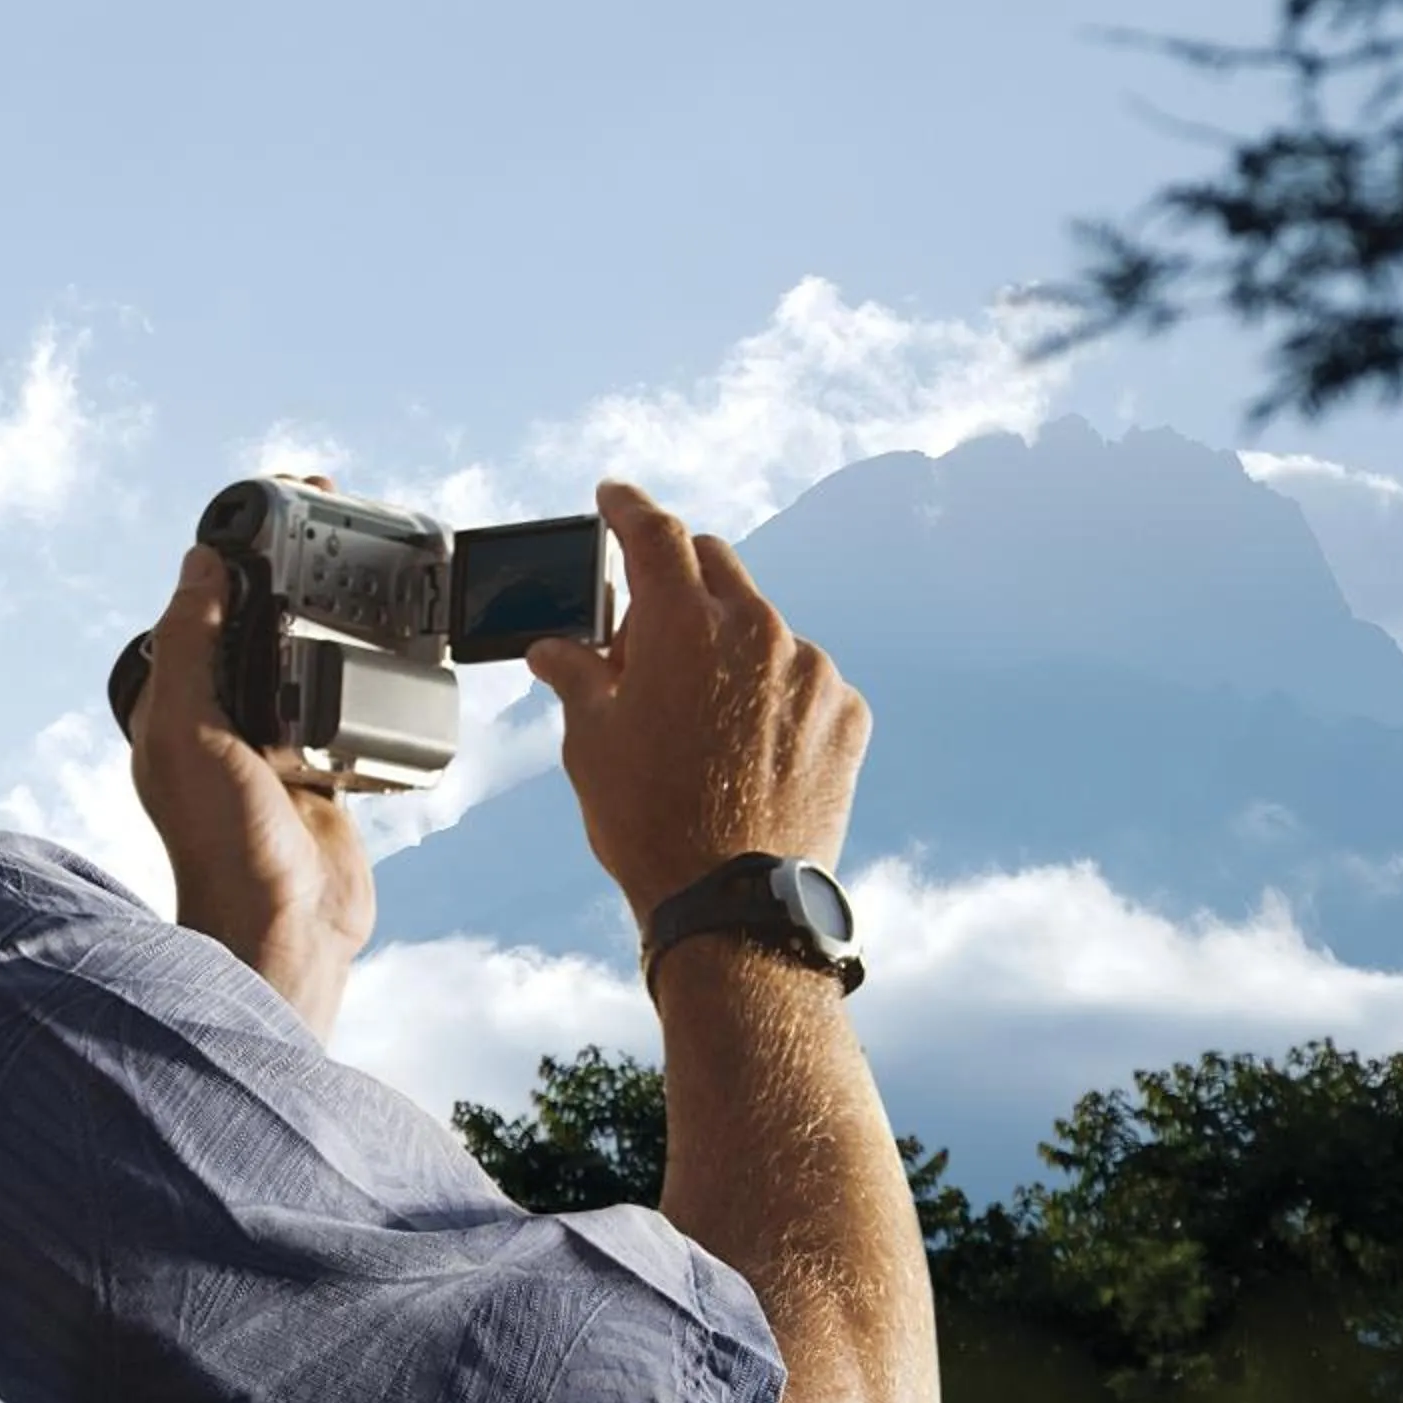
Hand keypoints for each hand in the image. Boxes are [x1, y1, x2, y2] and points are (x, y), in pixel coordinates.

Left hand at [128, 484, 373, 1039]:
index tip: (282, 501)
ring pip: (313, 654)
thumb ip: (190, 645)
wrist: (286, 933)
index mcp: (181, 699)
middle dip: (299, 564)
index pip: (207, 597)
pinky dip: (375, 675)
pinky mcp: (329, 771)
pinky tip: (401, 650)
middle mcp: (226, 715)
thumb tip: (201, 561)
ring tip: (379, 570)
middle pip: (266, 615)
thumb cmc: (223, 846)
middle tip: (343, 518)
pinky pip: (354, 705)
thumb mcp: (187, 733)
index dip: (240, 545)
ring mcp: (280, 743)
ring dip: (341, 613)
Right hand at [526, 481, 869, 927]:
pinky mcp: (847, 712)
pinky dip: (774, 694)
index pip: (654, 532)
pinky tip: (748, 748)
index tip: (614, 497)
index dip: (627, 508)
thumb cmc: (650, 823)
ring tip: (700, 720)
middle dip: (677, 582)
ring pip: (762, 627)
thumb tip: (555, 649)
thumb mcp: (589, 743)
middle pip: (714, 566)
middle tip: (646, 636)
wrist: (735, 905)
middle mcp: (757, 629)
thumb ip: (576, 675)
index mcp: (684, 623)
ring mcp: (811, 670)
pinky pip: (804, 678)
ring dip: (728, 648)